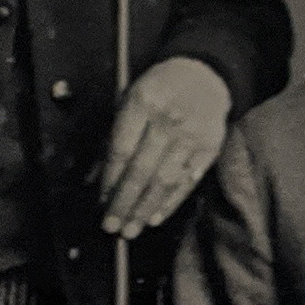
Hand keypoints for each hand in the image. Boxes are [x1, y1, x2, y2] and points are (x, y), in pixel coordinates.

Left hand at [98, 57, 230, 238]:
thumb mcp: (129, 100)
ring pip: (164, 180)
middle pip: (141, 170)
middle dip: (124, 202)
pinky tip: (155, 217)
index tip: (101, 203)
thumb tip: (95, 178)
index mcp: (143, 103)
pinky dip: (170, 203)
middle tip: (112, 226)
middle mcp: (168, 120)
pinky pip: (187, 182)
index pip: (122, 149)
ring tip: (131, 229)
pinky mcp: (209, 148)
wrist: (205, 74)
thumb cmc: (160, 89)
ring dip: (145, 209)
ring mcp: (191, 135)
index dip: (110, 181)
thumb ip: (113, 136)